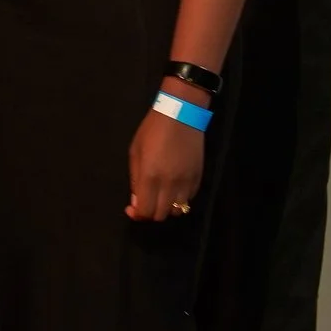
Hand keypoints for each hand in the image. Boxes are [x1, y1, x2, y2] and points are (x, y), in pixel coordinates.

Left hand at [126, 92, 204, 221]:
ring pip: (179, 211)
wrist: (180, 115)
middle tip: (144, 203)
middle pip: (162, 215)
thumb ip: (135, 180)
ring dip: (167, 208)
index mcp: (151, 177)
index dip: (137, 215)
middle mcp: (170, 183)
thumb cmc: (151, 131)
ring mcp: (187, 182)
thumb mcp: (135, 153)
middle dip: (150, 213)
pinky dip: (180, 200)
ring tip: (159, 197)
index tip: (132, 208)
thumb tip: (135, 202)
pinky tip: (172, 190)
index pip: (146, 211)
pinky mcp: (199, 178)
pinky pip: (190, 199)